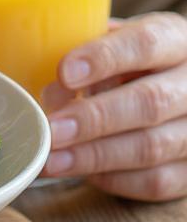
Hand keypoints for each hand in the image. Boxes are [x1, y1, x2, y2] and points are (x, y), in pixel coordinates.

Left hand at [40, 13, 186, 200]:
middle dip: (94, 119)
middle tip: (52, 128)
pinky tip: (81, 172)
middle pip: (150, 102)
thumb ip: (85, 55)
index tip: (64, 73)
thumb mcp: (114, 41)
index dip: (104, 59)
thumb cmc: (130, 60)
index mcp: (175, 39)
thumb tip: (47, 88)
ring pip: (152, 147)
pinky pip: (156, 182)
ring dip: (94, 156)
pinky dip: (114, 178)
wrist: (176, 85)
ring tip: (51, 159)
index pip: (145, 43)